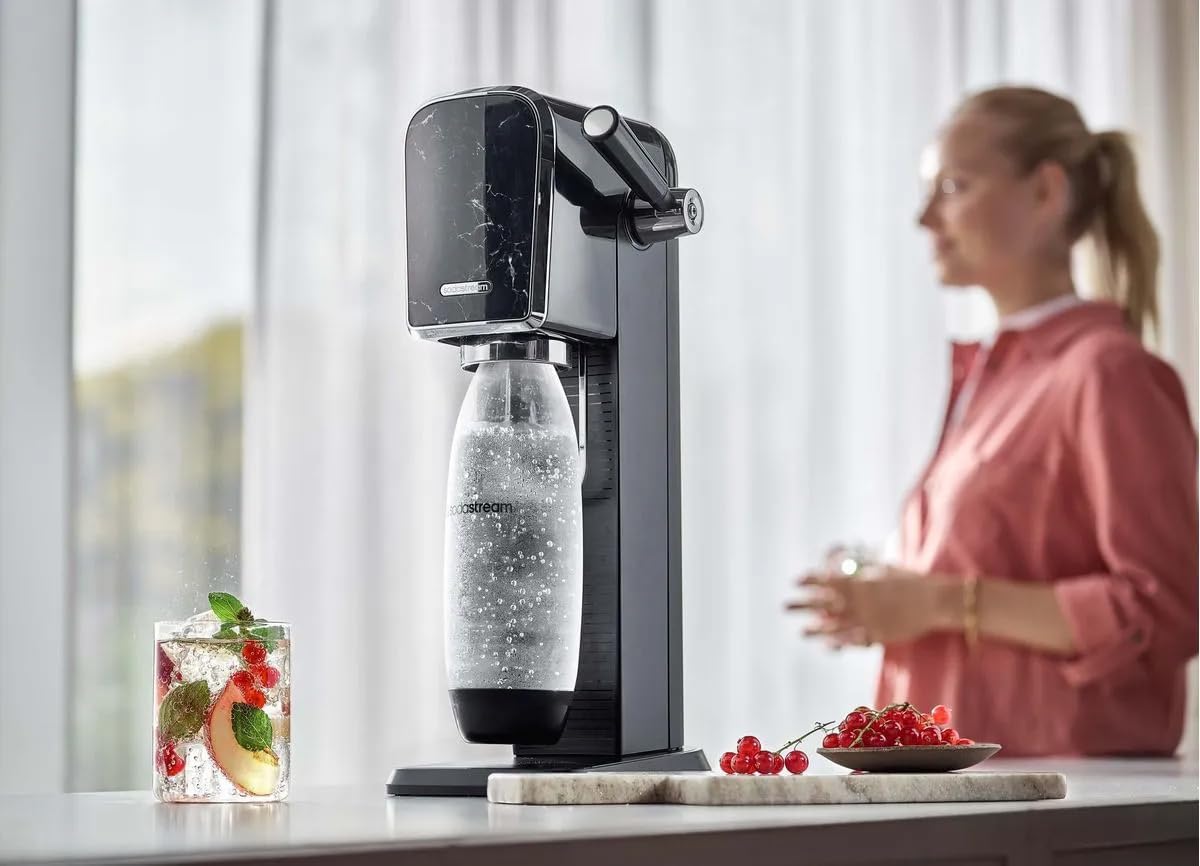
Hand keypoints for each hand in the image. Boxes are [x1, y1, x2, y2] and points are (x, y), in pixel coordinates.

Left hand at [785, 564, 956, 647]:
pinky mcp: (876, 635)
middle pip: (824, 603)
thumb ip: (864, 572)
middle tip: (785, 605)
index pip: (828, 581)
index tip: (795, 581)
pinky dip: (838, 644)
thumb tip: (850, 567)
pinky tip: (826, 646)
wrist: (932, 601)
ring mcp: (866, 620)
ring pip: (834, 626)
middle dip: (803, 604)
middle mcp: (859, 602)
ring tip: (801, 631)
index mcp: (860, 584)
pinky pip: (853, 641)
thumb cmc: (910, 581)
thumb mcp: (884, 570)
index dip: (810, 581)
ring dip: (815, 629)